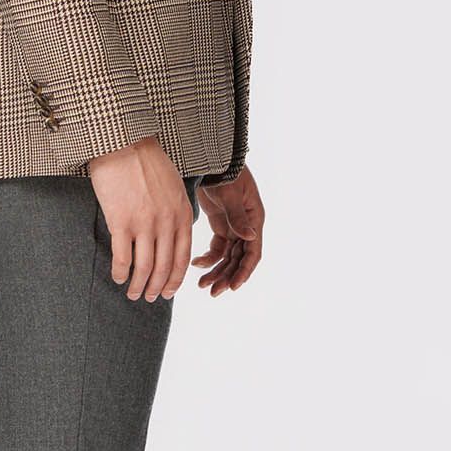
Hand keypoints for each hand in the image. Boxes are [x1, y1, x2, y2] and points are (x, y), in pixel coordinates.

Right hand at [86, 135, 191, 301]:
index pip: (183, 257)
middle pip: (164, 267)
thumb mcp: (173, 187)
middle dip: (157, 287)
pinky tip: (118, 278)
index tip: (169, 291)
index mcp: (182, 214)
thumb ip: (176, 211)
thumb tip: (174, 234)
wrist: (123, 143)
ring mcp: (144, 224)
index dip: (176, 279)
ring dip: (139, 286)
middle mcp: (167, 222)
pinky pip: (122, 257)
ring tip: (133, 293)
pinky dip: (121, 273)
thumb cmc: (146, 162)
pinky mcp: (121, 222)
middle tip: (150, 297)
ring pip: (144, 267)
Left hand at [194, 166, 263, 294]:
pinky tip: (195, 263)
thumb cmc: (226, 173)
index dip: (244, 272)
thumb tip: (250, 237)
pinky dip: (208, 257)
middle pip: (239, 259)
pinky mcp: (221, 225)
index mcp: (254, 220)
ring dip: (216, 271)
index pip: (252, 253)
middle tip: (212, 292)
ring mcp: (234, 227)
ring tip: (201, 285)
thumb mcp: (232, 194)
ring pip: (228, 257)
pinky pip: (217, 248)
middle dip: (227, 277)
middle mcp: (246, 227)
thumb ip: (238, 217)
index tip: (232, 287)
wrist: (212, 159)